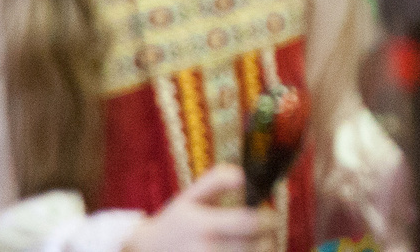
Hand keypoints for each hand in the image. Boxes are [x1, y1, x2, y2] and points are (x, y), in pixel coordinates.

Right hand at [128, 167, 279, 251]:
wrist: (147, 251)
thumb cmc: (176, 222)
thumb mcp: (192, 195)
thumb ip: (220, 179)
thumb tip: (245, 176)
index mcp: (204, 225)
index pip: (249, 222)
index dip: (269, 219)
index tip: (272, 216)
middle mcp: (206, 250)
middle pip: (257, 247)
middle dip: (269, 237)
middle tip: (268, 231)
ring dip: (264, 251)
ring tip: (259, 244)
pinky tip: (246, 251)